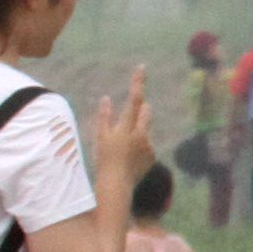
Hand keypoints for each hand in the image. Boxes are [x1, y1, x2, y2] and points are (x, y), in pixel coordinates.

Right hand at [89, 65, 156, 184]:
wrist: (117, 183)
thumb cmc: (104, 159)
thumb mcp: (100, 136)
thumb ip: (104, 116)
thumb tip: (106, 98)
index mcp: (127, 126)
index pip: (134, 99)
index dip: (138, 83)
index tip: (142, 68)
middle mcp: (141, 133)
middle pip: (145, 111)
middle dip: (139, 109)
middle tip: (126, 122)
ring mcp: (149, 144)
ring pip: (144, 129)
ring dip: (136, 131)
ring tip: (123, 148)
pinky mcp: (153, 155)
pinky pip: (146, 144)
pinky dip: (138, 147)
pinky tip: (129, 158)